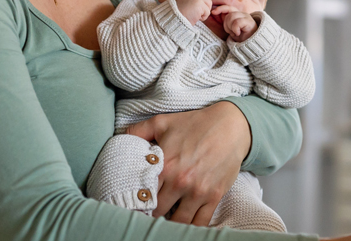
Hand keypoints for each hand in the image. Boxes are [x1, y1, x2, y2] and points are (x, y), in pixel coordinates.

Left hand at [124, 101, 250, 225]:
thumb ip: (137, 131)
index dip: (136, 201)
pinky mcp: (214, 196)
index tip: (134, 204)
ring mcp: (198, 191)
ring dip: (169, 223)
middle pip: (157, 211)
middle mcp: (180, 182)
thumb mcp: (162, 122)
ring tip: (164, 219)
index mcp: (165, 166)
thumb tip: (119, 138)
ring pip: (178, 222)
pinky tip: (184, 223)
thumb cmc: (195, 123)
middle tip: (148, 212)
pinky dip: (191, 227)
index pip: (142, 195)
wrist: (231, 125)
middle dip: (151, 213)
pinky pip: (201, 223)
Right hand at [176, 0, 211, 24]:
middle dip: (205, 7)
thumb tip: (201, 6)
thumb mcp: (183, 7)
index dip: (202, 2)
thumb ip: (190, 3)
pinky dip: (203, 17)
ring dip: (204, 12)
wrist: (174, 21)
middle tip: (199, 14)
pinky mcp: (200, 4)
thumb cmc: (178, 17)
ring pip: (208, 4)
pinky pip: (207, 11)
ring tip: (197, 17)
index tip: (198, 10)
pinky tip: (196, 19)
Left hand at [214, 5, 257, 42]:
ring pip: (232, 17)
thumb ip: (226, 21)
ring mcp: (246, 17)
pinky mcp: (249, 22)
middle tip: (232, 32)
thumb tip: (215, 14)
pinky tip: (238, 33)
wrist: (251, 45)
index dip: (220, 9)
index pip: (228, 7)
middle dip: (227, 25)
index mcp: (237, 14)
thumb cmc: (241, 37)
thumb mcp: (231, 28)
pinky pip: (237, 22)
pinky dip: (235, 29)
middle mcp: (242, 14)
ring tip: (236, 33)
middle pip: (229, 14)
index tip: (213, 12)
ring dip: (231, 27)